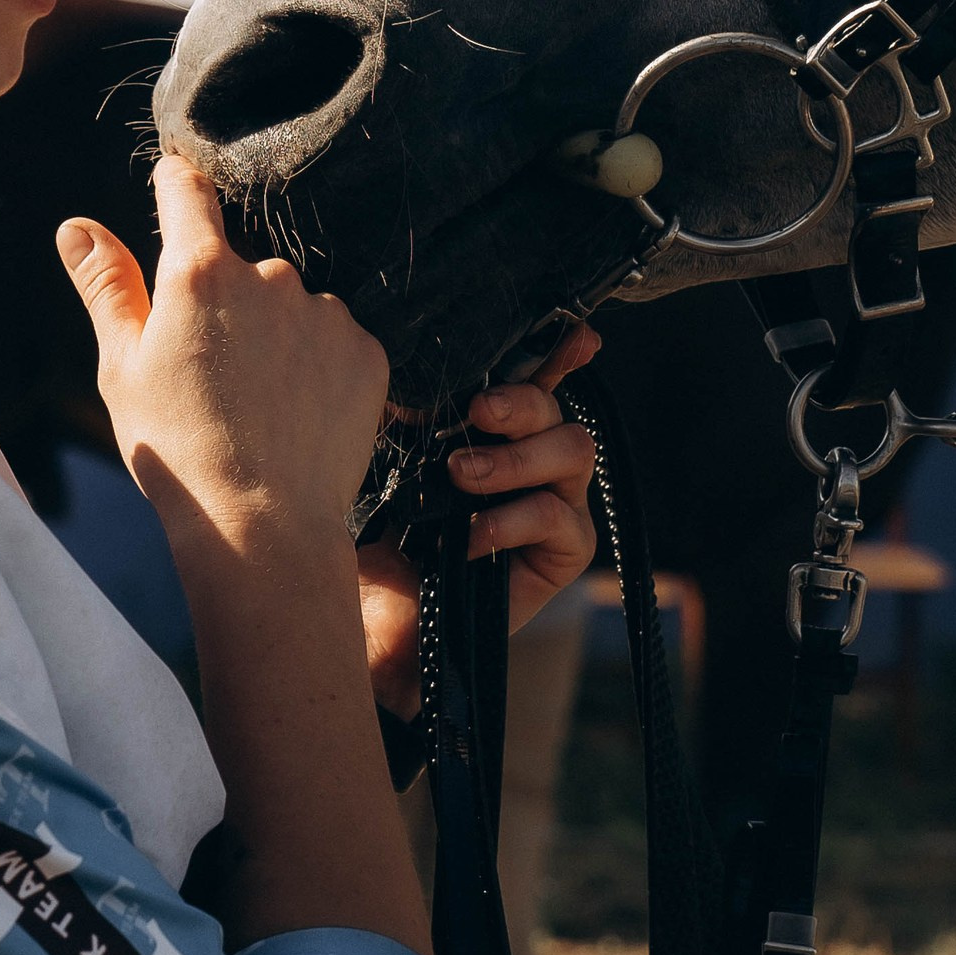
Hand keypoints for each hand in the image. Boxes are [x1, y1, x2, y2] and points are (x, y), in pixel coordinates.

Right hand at [59, 157, 391, 572]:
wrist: (263, 526)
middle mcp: (270, 276)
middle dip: (226, 303)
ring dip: (275, 337)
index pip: (186, 191)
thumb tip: (77, 226)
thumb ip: (105, 286)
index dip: (176, 184)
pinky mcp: (366, 353)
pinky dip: (317, 369)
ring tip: (257, 404)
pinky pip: (334, 344)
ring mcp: (326, 314)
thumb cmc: (178, 450)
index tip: (174, 185)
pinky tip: (296, 415)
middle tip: (211, 373)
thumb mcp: (122, 368)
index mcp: (199, 272)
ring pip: (291, 308)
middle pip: (241, 267)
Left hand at [356, 322, 602, 713]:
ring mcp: (556, 504)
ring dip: (516, 458)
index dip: (561, 352)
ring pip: (573, 450)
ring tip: (461, 477)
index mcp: (499, 431)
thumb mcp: (390, 466)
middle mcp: (535, 461)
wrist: (380, 622)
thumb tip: (415, 369)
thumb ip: (416, 419)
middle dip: (521, 401)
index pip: (538, 379)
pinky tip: (470, 538)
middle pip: (557, 409)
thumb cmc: (379, 539)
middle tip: (475, 413)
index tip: (575, 331)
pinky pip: (558, 517)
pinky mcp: (563, 553)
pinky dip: (511, 521)